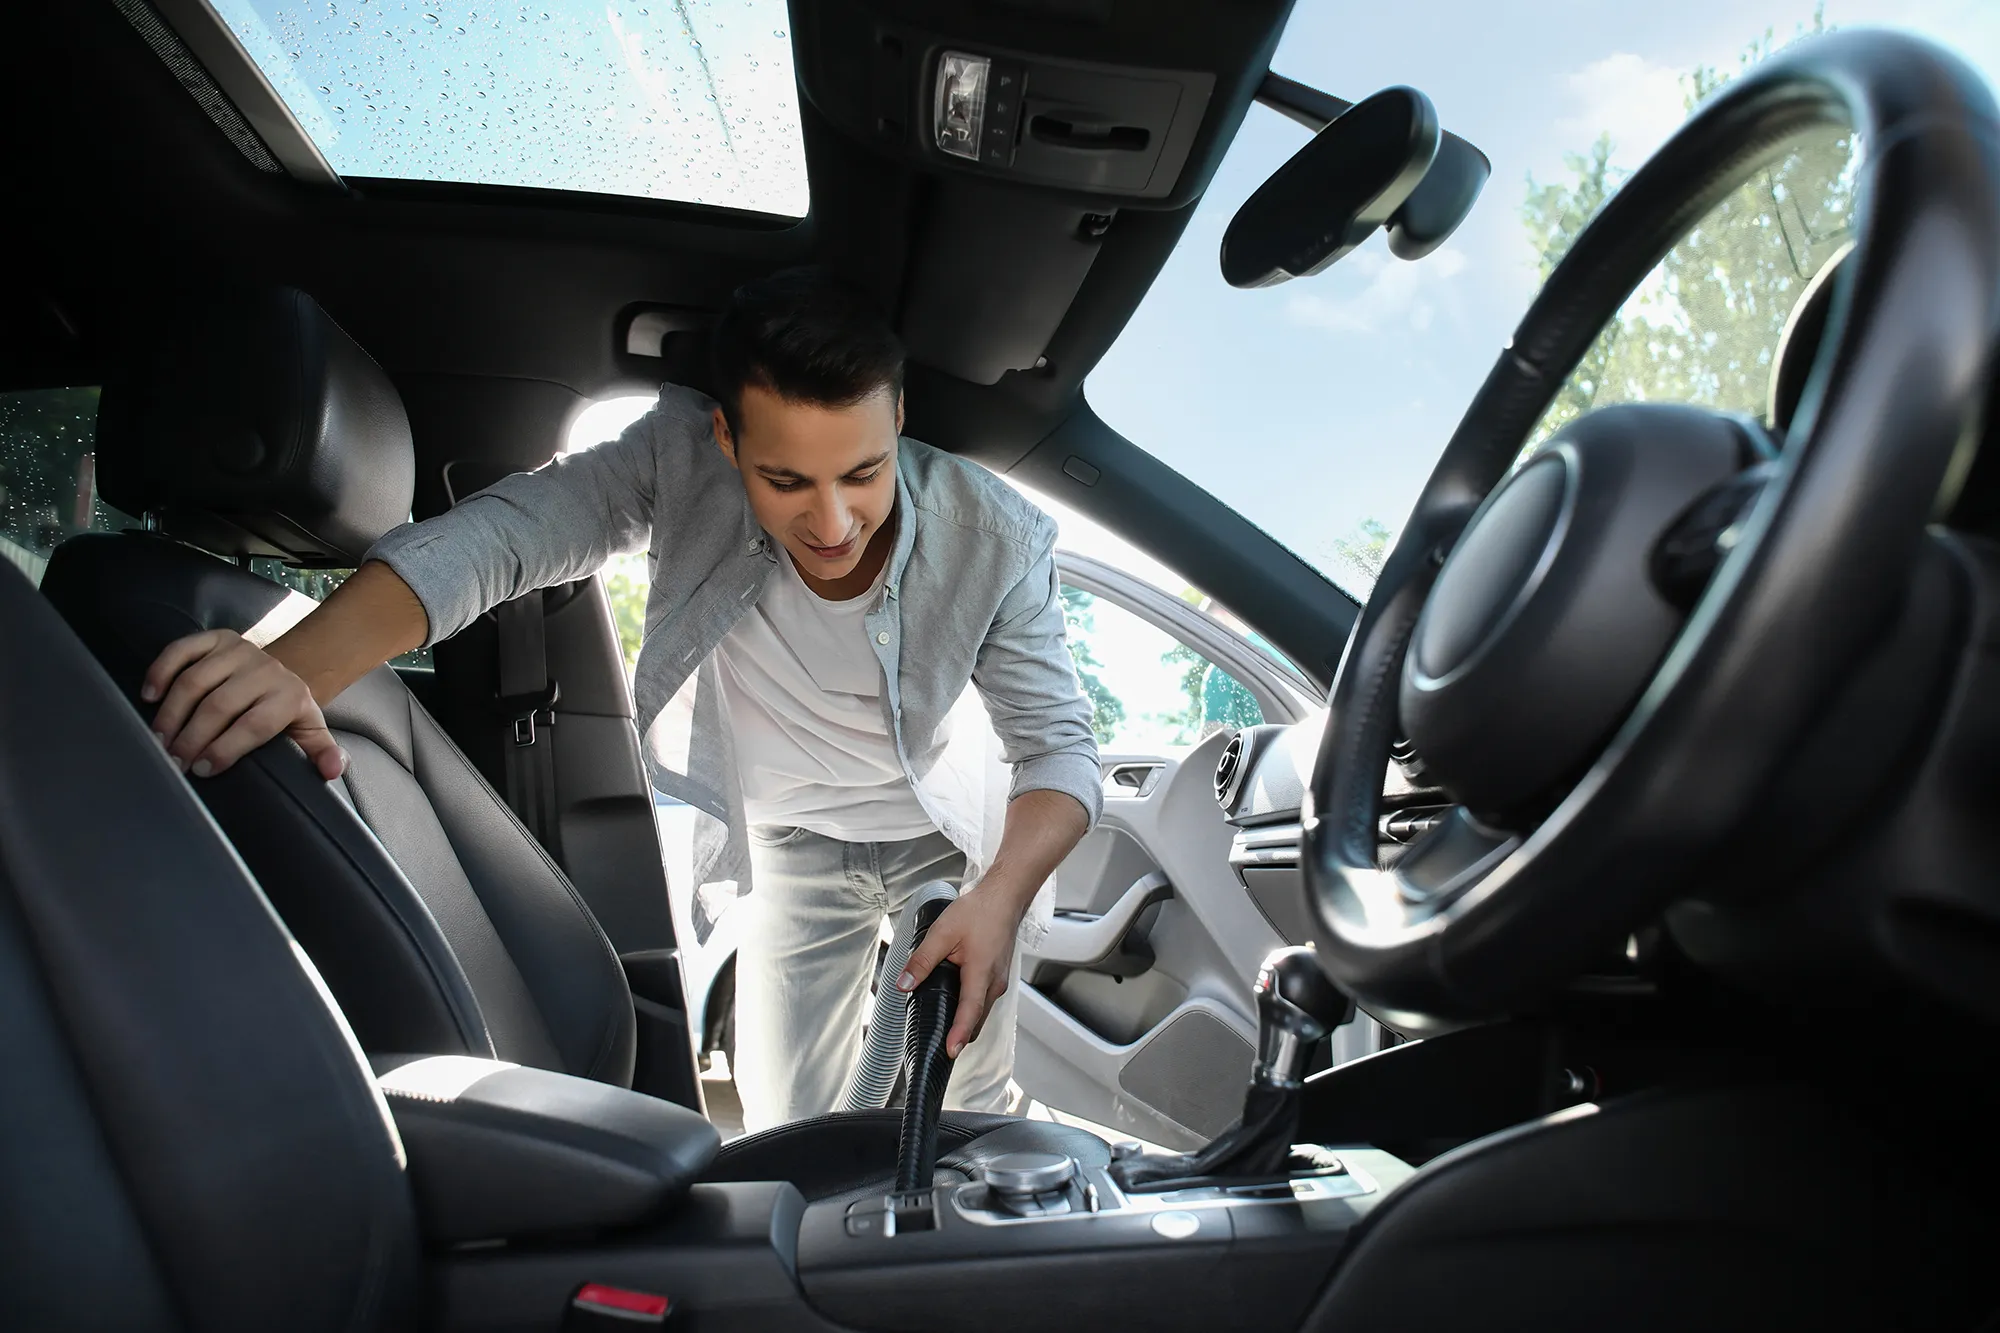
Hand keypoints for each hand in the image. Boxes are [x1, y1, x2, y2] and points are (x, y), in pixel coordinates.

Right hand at [142, 629, 346, 779]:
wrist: (283, 670)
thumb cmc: (287, 711)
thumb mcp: (309, 732)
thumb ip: (322, 753)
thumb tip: (334, 770)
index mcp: (290, 696)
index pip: (254, 725)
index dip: (225, 749)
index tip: (202, 770)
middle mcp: (264, 669)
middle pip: (219, 706)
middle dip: (192, 738)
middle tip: (172, 761)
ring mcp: (238, 650)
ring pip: (195, 681)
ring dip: (171, 713)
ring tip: (159, 739)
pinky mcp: (215, 638)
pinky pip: (181, 650)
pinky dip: (161, 672)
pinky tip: (149, 697)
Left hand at [898, 884, 1023, 1058]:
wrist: (1004, 899)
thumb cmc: (978, 912)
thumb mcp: (942, 933)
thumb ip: (922, 961)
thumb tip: (904, 985)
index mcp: (981, 972)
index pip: (970, 1011)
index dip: (959, 1033)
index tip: (950, 1051)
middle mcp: (995, 982)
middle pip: (977, 1019)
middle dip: (960, 1035)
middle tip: (938, 1047)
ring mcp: (999, 981)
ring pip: (981, 1012)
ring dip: (966, 1023)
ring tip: (944, 1032)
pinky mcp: (998, 977)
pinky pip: (984, 1001)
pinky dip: (971, 1010)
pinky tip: (955, 1007)